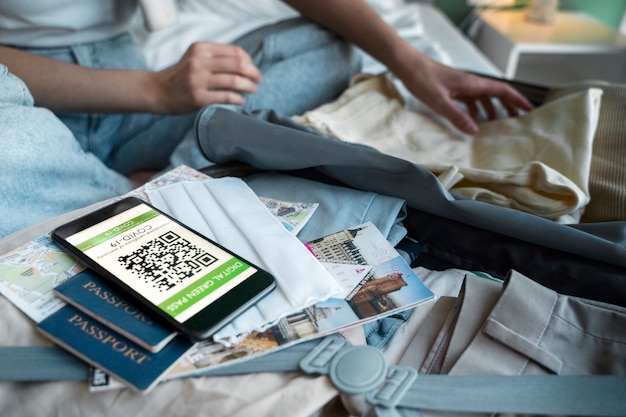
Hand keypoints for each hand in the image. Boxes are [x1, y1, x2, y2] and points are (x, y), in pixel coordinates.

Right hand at [151, 42, 261, 113]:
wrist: (158, 91)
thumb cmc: (181, 76)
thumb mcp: (196, 58)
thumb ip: (216, 57)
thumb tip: (246, 63)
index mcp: (201, 48)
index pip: (234, 51)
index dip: (249, 61)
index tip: (252, 68)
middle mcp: (199, 62)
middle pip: (237, 64)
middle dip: (253, 72)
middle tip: (258, 79)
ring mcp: (198, 79)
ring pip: (234, 80)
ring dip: (248, 86)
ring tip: (253, 90)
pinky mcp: (198, 97)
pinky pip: (225, 97)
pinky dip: (238, 99)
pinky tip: (241, 101)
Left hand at [399, 57, 532, 133]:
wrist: (408, 66)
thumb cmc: (423, 79)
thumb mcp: (440, 101)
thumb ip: (457, 116)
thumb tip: (475, 131)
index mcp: (472, 84)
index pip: (502, 90)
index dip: (517, 100)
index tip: (529, 109)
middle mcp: (470, 83)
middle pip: (496, 94)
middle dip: (509, 106)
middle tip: (518, 120)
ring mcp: (462, 85)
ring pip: (483, 98)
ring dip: (492, 110)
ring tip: (496, 125)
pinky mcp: (453, 88)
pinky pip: (470, 100)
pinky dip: (475, 110)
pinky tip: (472, 121)